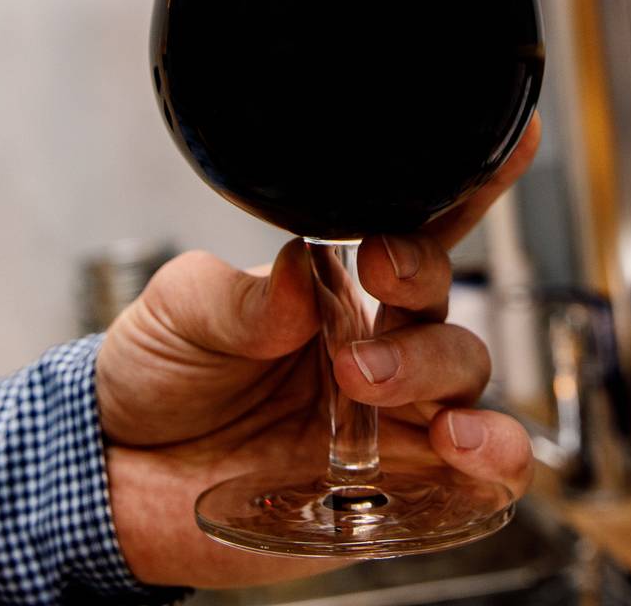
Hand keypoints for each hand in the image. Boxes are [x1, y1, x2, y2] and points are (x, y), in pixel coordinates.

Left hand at [96, 113, 540, 588]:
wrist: (120, 479)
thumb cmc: (158, 377)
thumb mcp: (179, 311)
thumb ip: (239, 295)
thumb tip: (299, 271)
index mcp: (334, 287)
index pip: (416, 227)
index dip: (470, 184)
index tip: (510, 139)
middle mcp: (376, 345)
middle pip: (441, 301)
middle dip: (421, 280)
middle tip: (374, 283)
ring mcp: (390, 419)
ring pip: (466, 377)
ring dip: (436, 367)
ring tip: (371, 379)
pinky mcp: (397, 491)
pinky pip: (480, 476)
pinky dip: (495, 455)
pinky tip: (462, 442)